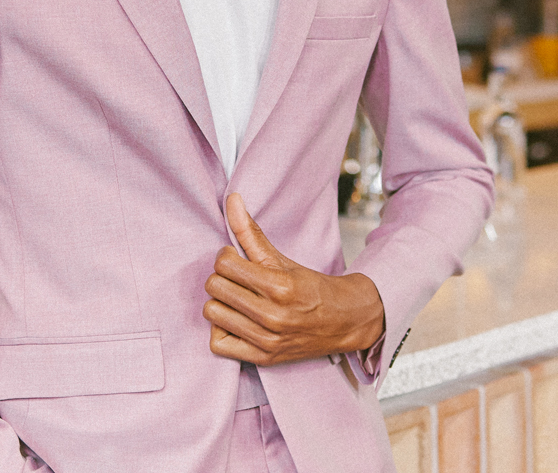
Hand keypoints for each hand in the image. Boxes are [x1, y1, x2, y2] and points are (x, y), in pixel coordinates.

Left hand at [202, 193, 384, 365]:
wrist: (345, 321)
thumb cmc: (310, 287)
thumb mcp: (281, 259)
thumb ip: (250, 232)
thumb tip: (232, 199)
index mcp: (279, 286)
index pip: (223, 264)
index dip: (225, 258)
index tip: (236, 260)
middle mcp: (272, 315)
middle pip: (215, 287)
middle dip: (222, 278)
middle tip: (237, 280)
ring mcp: (267, 340)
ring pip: (212, 313)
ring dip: (220, 303)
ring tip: (236, 300)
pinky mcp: (263, 358)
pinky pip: (218, 344)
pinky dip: (222, 332)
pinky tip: (236, 321)